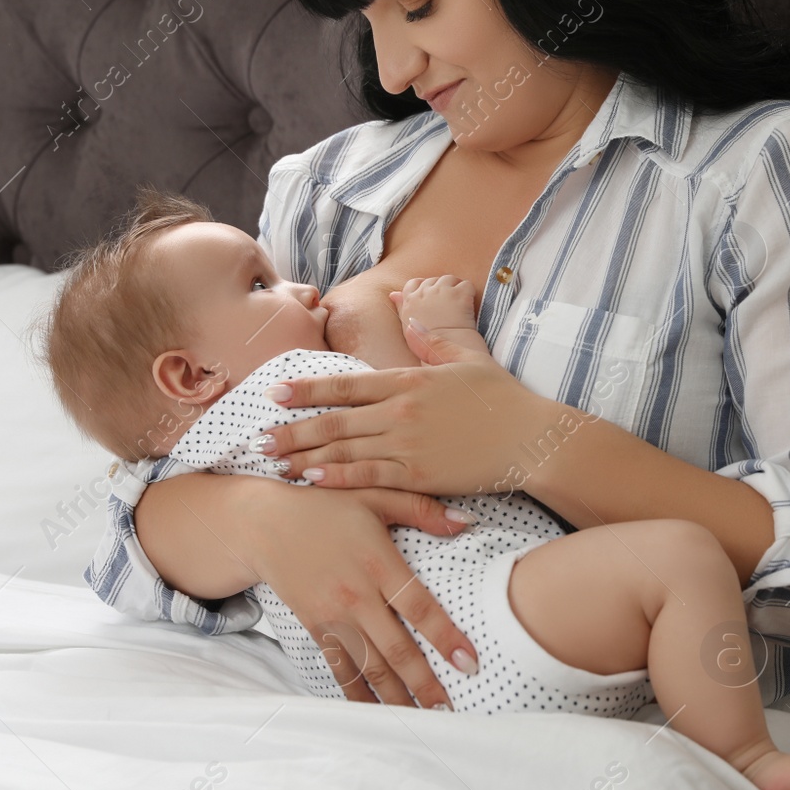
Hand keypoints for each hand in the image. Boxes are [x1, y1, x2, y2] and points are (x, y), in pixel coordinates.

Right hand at [250, 484, 481, 706]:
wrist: (263, 524)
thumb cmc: (325, 507)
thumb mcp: (374, 495)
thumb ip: (422, 509)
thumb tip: (469, 522)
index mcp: (377, 562)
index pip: (419, 607)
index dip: (445, 638)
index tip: (470, 665)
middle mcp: (356, 595)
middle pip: (396, 650)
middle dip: (424, 685)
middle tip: (449, 712)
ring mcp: (333, 616)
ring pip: (369, 667)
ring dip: (395, 697)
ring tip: (421, 719)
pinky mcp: (315, 628)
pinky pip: (341, 668)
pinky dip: (358, 695)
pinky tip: (376, 713)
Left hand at [254, 330, 569, 495]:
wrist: (533, 438)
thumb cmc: (505, 398)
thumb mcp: (467, 358)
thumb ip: (431, 338)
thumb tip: (406, 309)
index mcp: (409, 379)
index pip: (345, 382)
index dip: (305, 387)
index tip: (273, 392)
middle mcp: (401, 410)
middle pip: (333, 419)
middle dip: (291, 428)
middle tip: (256, 436)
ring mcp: (408, 443)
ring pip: (343, 449)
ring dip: (304, 455)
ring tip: (274, 461)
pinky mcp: (419, 475)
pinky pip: (368, 476)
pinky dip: (336, 478)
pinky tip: (311, 480)